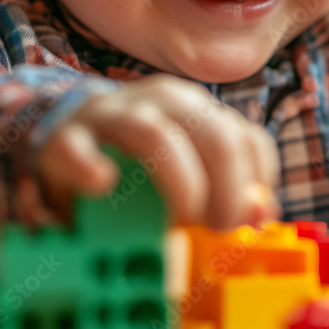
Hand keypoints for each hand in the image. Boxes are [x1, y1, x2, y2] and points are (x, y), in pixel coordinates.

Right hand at [37, 73, 281, 227]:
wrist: (68, 147)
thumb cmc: (138, 169)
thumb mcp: (191, 178)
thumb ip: (229, 193)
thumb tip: (263, 214)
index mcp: (197, 108)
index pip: (247, 139)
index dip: (254, 186)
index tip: (242, 222)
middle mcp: (162, 100)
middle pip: (215, 136)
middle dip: (227, 191)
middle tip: (216, 229)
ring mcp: (113, 114)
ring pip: (157, 136)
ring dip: (180, 186)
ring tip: (178, 221)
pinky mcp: (65, 138)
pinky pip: (79, 148)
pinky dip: (92, 168)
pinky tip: (103, 186)